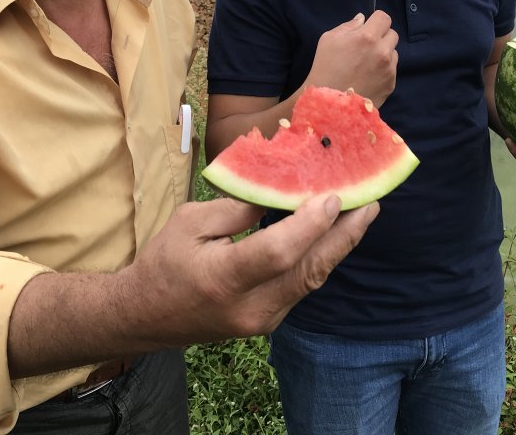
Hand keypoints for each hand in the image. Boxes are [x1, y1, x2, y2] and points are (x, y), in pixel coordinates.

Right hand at [120, 194, 378, 344]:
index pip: (276, 253)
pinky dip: (319, 258)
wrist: (145, 317)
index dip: (308, 225)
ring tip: (362, 215)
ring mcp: (261, 321)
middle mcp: (248, 308)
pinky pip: (301, 287)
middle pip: (307, 272)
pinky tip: (333, 235)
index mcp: (221, 279)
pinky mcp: (268, 322)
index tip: (332, 196)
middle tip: (370, 204)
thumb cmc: (163, 262)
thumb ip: (236, 210)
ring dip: (338, 247)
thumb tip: (280, 193)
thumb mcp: (189, 222)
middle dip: (343, 236)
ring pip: (310, 281)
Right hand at [305, 11, 398, 106]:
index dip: (376, 20)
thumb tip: (362, 19)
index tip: (369, 27)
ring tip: (366, 64)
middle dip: (381, 37)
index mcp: (367, 37)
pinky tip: (368, 77)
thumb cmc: (325, 68)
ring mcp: (389, 69)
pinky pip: (392, 70)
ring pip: (393, 52)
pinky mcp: (391, 84)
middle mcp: (382, 51)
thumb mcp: (329, 40)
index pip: (384, 18)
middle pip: (392, 34)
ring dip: (383, 54)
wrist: (330, 102)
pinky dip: (383, 70)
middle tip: (366, 46)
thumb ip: (348, 26)